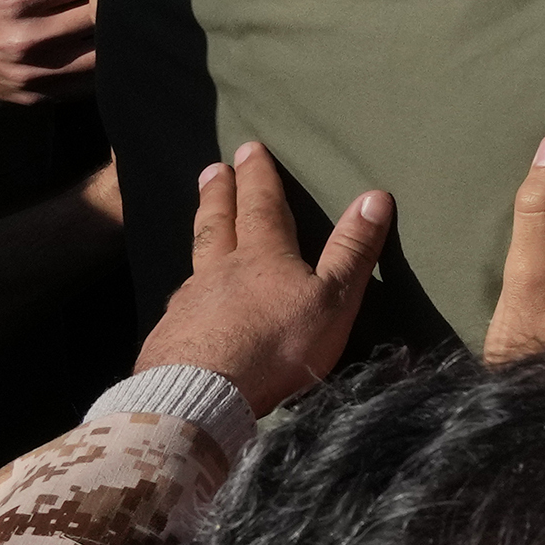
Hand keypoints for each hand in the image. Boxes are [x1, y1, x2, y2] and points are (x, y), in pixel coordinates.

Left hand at [137, 143, 389, 416]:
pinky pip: (180, 304)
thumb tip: (375, 195)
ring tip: (199, 222)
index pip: (262, 206)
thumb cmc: (276, 345)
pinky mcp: (168, 337)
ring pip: (196, 260)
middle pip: (218, 222)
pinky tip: (184, 302)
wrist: (202, 395)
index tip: (250, 148)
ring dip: (201, 236)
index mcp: (262, 256)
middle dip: (220, 193)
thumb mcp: (332, 299)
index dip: (258, 177)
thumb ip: (352, 251)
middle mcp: (219, 270)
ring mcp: (189, 303)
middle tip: (213, 169)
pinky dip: (186, 293)